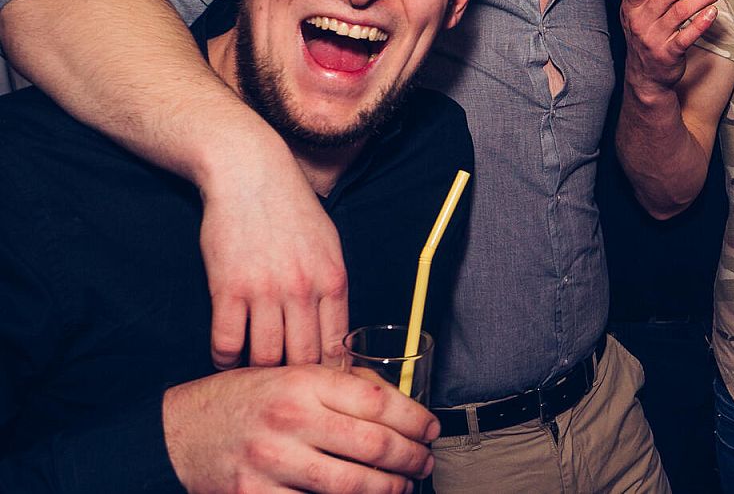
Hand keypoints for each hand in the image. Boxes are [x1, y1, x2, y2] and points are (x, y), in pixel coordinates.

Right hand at [163, 366, 437, 493]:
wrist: (179, 430)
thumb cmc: (244, 399)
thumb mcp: (291, 375)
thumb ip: (339, 386)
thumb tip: (398, 404)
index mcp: (302, 382)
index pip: (377, 402)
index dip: (414, 419)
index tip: (430, 428)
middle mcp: (289, 420)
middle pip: (372, 445)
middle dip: (409, 458)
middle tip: (424, 462)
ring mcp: (271, 462)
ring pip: (350, 484)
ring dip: (387, 488)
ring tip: (403, 485)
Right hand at [201, 146, 348, 367]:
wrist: (251, 175)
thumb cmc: (291, 209)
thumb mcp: (328, 244)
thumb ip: (331, 286)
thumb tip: (336, 328)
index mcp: (333, 279)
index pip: (338, 344)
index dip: (330, 373)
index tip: (322, 388)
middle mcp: (303, 289)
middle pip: (304, 358)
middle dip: (297, 380)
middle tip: (286, 391)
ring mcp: (265, 290)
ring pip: (266, 356)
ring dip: (259, 373)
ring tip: (256, 379)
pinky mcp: (228, 288)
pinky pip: (227, 342)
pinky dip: (226, 358)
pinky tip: (227, 358)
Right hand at [602, 0, 727, 95]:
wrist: (644, 74)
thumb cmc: (641, 31)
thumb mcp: (629, 4)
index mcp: (632, 5)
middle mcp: (641, 20)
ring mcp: (655, 38)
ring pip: (681, 11)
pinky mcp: (669, 53)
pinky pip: (687, 37)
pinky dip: (701, 23)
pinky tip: (713, 13)